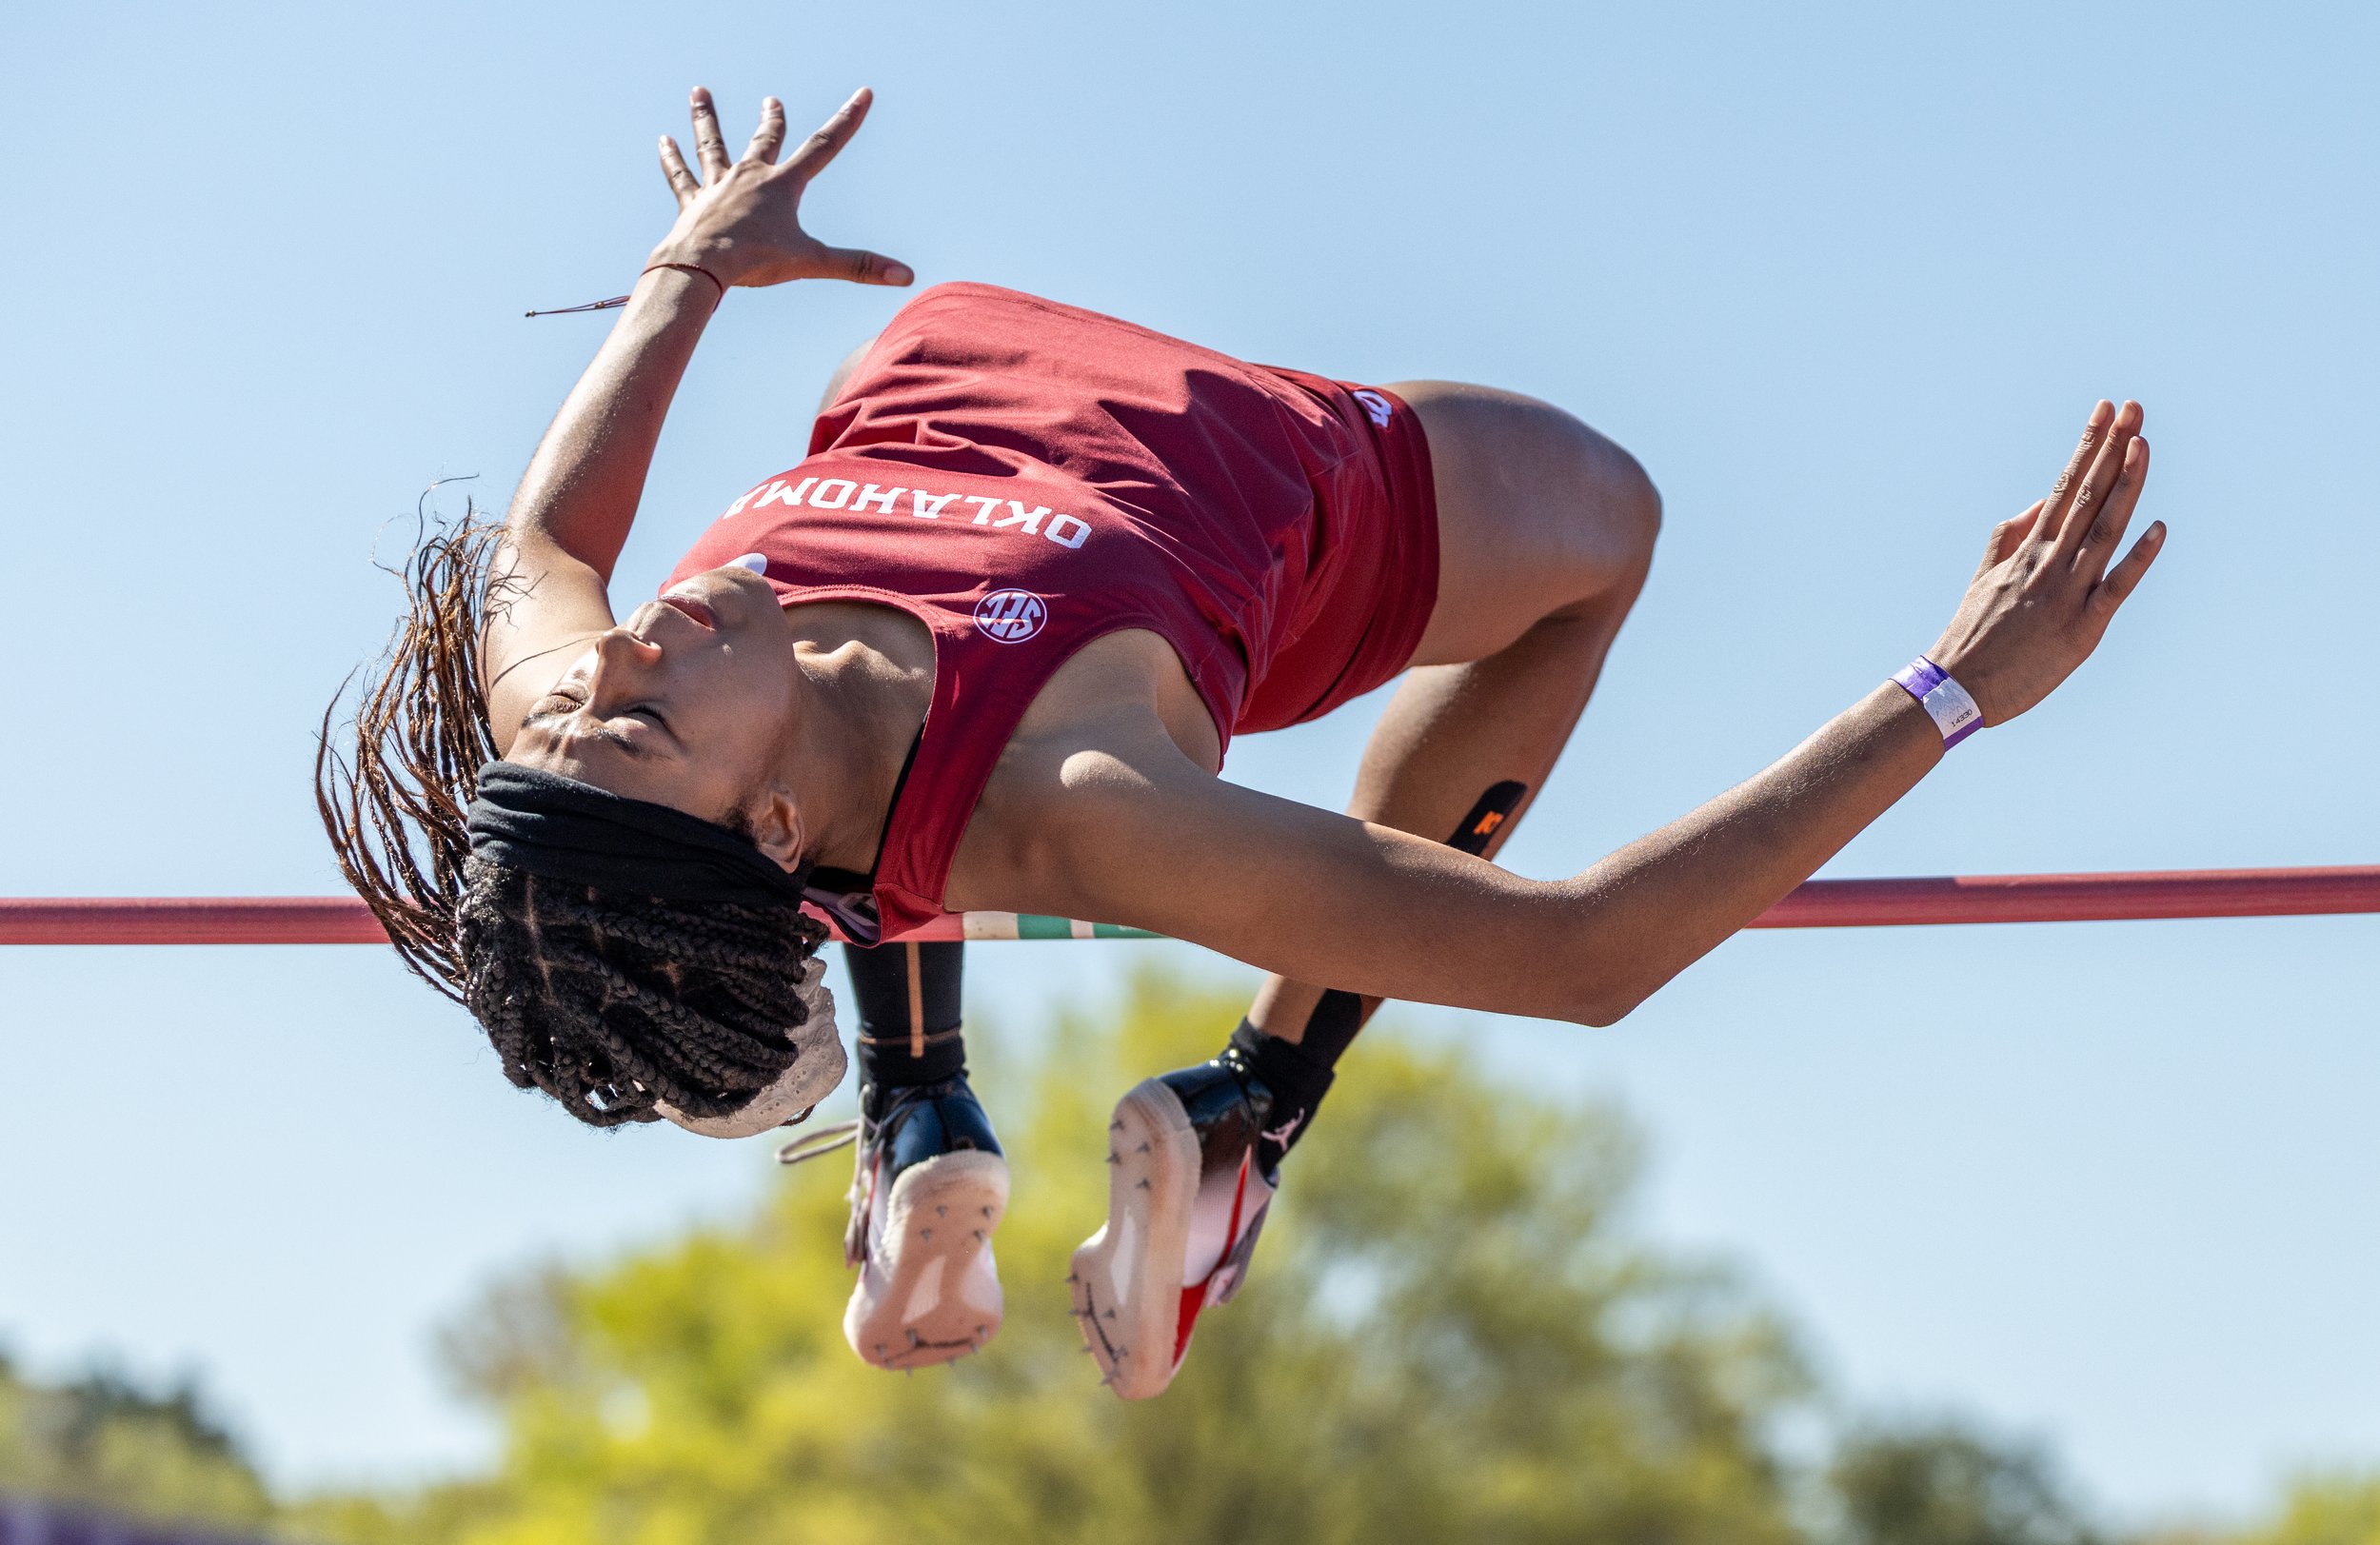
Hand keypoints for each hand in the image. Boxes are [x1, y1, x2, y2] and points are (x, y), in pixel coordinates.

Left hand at [647, 86, 911, 289]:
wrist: (702, 264)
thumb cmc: (755, 261)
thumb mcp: (813, 263)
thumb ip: (859, 266)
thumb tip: (905, 275)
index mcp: (782, 186)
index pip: (824, 147)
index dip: (848, 120)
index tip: (863, 94)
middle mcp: (750, 176)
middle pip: (764, 140)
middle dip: (771, 120)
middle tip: (771, 102)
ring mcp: (718, 186)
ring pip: (712, 144)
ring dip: (706, 118)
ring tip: (698, 92)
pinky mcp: (692, 202)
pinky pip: (681, 176)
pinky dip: (672, 159)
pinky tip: (663, 141)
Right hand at [1926, 400, 2165, 724]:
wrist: (1957, 688)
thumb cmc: (1973, 634)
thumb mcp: (1985, 576)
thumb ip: (2010, 537)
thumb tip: (2038, 504)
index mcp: (2028, 551)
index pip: (2065, 485)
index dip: (2087, 445)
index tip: (2105, 410)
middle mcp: (2048, 564)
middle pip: (2088, 497)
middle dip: (2112, 449)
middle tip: (2133, 407)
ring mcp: (2066, 594)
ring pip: (2103, 531)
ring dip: (2125, 486)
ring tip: (2142, 443)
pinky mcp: (2082, 630)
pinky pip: (2115, 588)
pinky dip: (2137, 559)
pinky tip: (2158, 527)